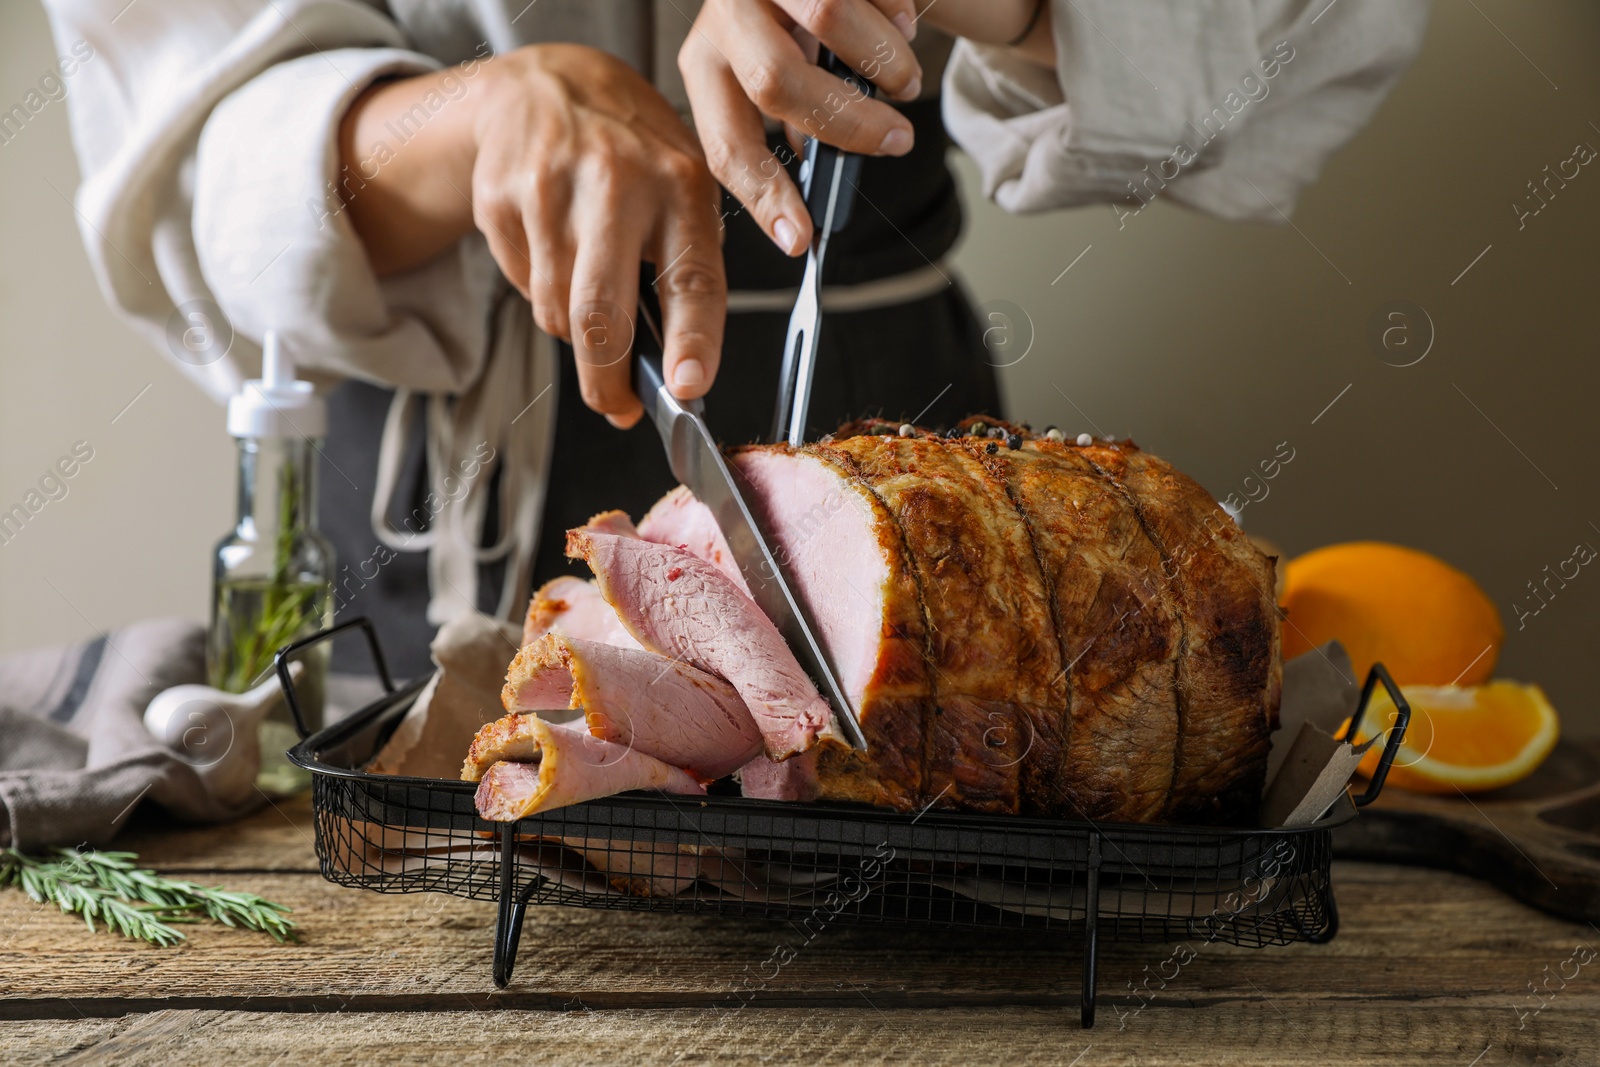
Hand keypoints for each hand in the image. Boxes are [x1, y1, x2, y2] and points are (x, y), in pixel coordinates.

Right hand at [339, 45, 725, 427]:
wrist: (551, 82)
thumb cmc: (632, 151)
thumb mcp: (684, 185)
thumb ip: (686, 264)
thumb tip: (679, 373)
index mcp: (680, 184)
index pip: (691, 278)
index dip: (692, 341)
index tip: (687, 388)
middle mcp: (617, 182)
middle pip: (600, 314)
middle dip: (606, 380)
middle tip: (616, 405)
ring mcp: (551, 188)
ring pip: (557, 312)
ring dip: (575, 331)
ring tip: (590, 288)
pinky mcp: (500, 195)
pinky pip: (522, 285)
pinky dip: (541, 292)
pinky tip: (555, 250)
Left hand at [678, 0, 926, 257]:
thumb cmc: (793, 25)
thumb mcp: (772, 71)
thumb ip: (789, 124)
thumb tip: (815, 185)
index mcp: (707, 64)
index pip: (726, 143)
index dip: (765, 195)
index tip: (801, 237)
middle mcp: (724, 13)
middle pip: (775, 80)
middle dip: (849, 123)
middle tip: (896, 140)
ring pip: (830, 18)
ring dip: (885, 62)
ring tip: (903, 78)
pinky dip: (898, 12)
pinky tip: (901, 23)